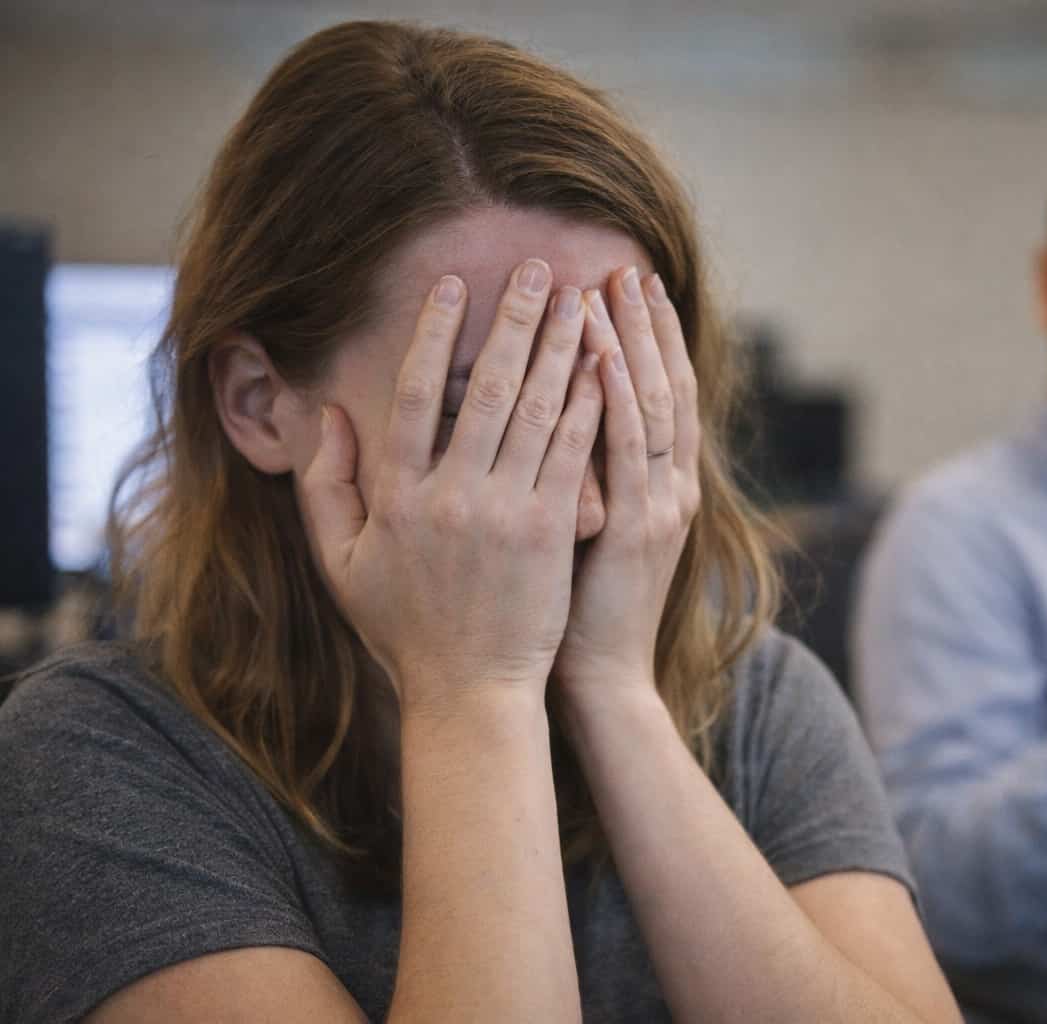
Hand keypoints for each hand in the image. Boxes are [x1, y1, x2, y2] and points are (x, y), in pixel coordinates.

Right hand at [299, 263, 602, 711]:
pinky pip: (574, 456)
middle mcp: (453, 495)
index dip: (434, 334)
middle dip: (514, 321)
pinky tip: (606, 365)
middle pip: (485, 388)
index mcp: (398, 496)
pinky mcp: (552, 533)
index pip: (413, 396)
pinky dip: (589, 406)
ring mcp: (507, 513)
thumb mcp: (341, 562)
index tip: (456, 285)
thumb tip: (328, 415)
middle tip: (537, 268)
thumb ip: (327, 487)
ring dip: (560, 349)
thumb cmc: (404, 628)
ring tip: (579, 300)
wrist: (470, 692)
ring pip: (536, 412)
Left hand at [554, 266, 699, 699]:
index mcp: (660, 488)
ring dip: (633, 341)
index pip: (661, 396)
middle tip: (625, 269)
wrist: (599, 680)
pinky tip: (602, 351)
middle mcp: (671, 487)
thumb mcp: (592, 536)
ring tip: (611, 288)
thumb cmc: (577, 612)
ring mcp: (660, 504)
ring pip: (654, 403)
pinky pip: (629, 447)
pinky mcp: (638, 528)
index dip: (647, 342)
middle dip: (646, 327)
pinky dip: (620, 394)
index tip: (625, 290)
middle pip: (667, 386)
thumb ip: (585, 479)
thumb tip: (555, 425)